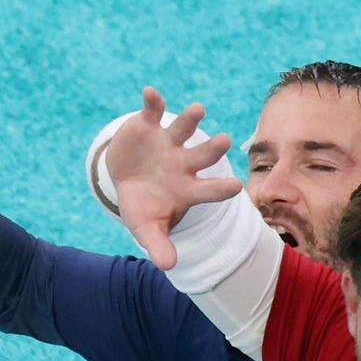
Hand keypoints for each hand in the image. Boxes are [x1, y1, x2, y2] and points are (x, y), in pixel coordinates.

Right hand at [103, 86, 241, 269]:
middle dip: (213, 148)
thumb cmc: (143, 205)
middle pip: (204, 155)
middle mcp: (184, 163)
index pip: (211, 190)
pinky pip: (153, 112)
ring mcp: (168, 143)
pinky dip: (152, 102)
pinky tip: (151, 94)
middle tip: (225, 140)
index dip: (221, 188)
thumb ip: (159, 245)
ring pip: (184, 128)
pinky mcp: (149, 127)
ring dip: (191, 119)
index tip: (235, 185)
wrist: (125, 178)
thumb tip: (168, 267)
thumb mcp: (147, 227)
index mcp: (189, 188)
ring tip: (198, 109)